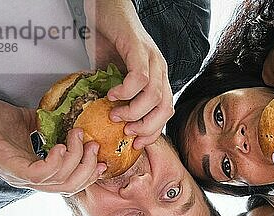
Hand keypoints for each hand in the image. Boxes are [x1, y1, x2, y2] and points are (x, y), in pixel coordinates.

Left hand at [0, 96, 103, 194]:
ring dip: (76, 158)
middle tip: (94, 145)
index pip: (69, 184)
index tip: (104, 161)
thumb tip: (69, 117)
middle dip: (88, 167)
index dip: (90, 176)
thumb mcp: (28, 122)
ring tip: (76, 136)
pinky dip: (57, 162)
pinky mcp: (12, 170)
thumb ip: (49, 125)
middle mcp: (29, 180)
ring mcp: (21, 177)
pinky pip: (42, 174)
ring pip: (60, 182)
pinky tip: (60, 146)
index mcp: (36, 172)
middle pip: (70, 187)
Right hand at [85, 0, 173, 147]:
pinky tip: (113, 94)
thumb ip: (117, 97)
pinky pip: (140, 77)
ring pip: (154, 96)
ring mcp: (153, 59)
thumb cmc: (111, 42)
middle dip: (147, 128)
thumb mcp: (115, 76)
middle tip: (127, 134)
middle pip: (165, 109)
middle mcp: (161, 70)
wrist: (108, 8)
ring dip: (134, 112)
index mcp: (159, 79)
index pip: (166, 113)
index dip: (153, 132)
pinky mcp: (139, 48)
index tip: (137, 144)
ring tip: (116, 115)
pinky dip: (127, 91)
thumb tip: (109, 123)